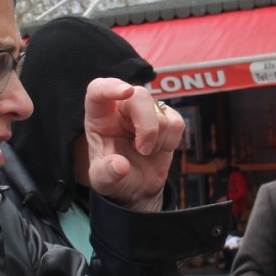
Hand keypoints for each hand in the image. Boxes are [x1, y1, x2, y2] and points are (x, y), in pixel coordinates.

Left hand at [84, 79, 182, 211]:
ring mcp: (145, 112)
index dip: (110, 87)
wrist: (136, 188)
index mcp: (99, 117)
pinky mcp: (166, 120)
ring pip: (160, 113)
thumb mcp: (102, 180)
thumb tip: (120, 166)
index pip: (98, 90)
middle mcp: (121, 109)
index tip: (126, 92)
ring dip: (157, 140)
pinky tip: (158, 149)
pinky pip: (176, 122)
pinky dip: (170, 141)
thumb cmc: (114, 177)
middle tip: (143, 150)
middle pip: (140, 96)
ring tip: (144, 152)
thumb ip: (107, 173)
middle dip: (147, 125)